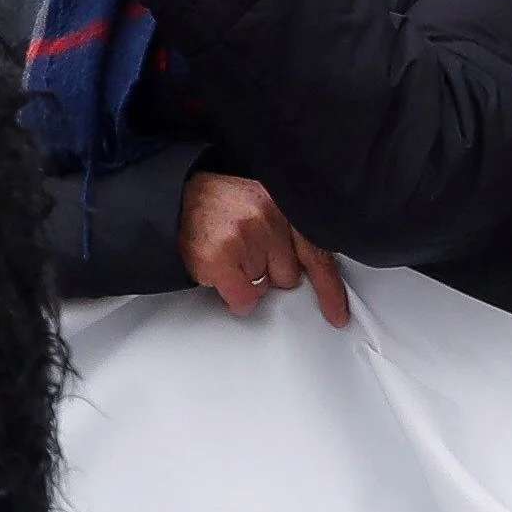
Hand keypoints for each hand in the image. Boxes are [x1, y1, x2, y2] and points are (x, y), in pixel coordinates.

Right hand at [177, 173, 350, 322]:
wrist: (174, 198)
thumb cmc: (216, 204)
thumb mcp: (261, 204)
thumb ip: (286, 229)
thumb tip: (304, 268)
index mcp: (283, 203)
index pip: (317, 252)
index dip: (329, 288)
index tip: (337, 313)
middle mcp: (269, 217)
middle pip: (290, 276)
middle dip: (270, 271)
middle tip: (246, 252)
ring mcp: (245, 237)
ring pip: (264, 287)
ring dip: (248, 279)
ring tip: (229, 254)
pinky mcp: (221, 257)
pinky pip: (242, 298)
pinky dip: (233, 295)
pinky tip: (221, 273)